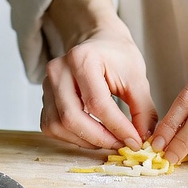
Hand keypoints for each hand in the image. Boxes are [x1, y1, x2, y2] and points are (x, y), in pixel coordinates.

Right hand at [40, 0, 157, 150]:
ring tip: (108, 140)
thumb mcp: (137, 78)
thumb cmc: (118, 57)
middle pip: (72, 118)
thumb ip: (142, 110)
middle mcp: (59, 71)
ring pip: (58, 126)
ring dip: (85, 141)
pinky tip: (91, 135)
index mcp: (83, 59)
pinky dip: (71, 137)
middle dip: (99, 138)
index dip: (117, 127)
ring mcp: (47, 84)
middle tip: (121, 145)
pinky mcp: (45, 98)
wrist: (100, 42)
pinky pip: (51, 126)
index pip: (97, 103)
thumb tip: (142, 140)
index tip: (134, 142)